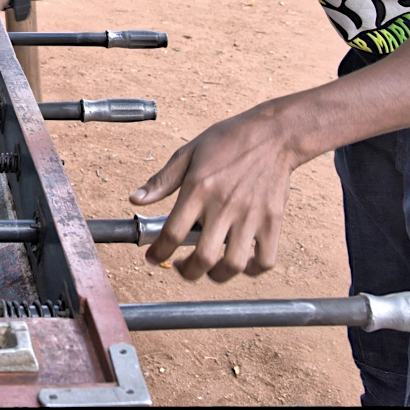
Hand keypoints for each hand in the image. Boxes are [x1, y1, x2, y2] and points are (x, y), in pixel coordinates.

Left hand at [128, 106, 301, 282]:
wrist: (273, 133)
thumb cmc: (228, 140)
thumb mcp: (188, 153)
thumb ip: (161, 181)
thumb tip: (135, 200)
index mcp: (198, 188)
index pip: (173, 232)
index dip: (158, 252)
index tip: (153, 258)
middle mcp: (224, 205)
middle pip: (203, 258)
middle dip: (187, 273)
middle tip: (182, 268)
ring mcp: (251, 215)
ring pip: (233, 264)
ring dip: (218, 276)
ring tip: (210, 270)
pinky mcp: (273, 221)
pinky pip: (265, 260)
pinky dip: (253, 270)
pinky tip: (242, 262)